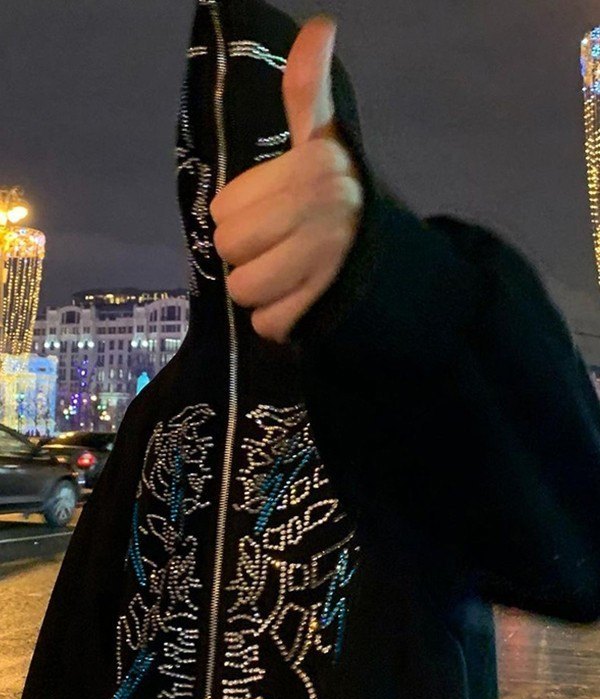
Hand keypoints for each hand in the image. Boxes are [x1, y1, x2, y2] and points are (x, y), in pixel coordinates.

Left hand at [209, 14, 363, 343]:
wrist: (396, 265)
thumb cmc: (345, 200)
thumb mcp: (325, 142)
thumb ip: (309, 91)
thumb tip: (321, 23)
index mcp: (313, 165)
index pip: (224, 209)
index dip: (244, 215)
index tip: (281, 211)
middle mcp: (322, 208)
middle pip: (229, 249)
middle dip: (250, 255)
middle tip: (285, 247)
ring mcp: (326, 261)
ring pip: (243, 290)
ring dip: (263, 291)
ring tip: (295, 276)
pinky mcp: (326, 310)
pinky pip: (267, 325)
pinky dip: (281, 321)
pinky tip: (305, 301)